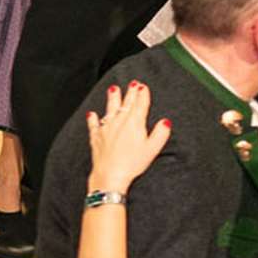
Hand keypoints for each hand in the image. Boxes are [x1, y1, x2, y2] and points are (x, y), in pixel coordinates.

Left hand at [85, 79, 172, 197]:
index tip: (143, 86)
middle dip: (130, 92)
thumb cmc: (132, 163)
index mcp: (134, 124)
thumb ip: (160, 133)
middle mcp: (119, 123)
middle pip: (126, 104)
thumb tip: (165, 122)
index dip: (142, 94)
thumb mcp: (153, 148)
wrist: (110, 174)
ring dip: (112, 98)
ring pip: (110, 109)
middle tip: (133, 83)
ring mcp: (106, 129)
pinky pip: (93, 125)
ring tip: (113, 89)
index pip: (140, 105)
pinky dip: (92, 118)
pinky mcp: (96, 138)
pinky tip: (91, 114)